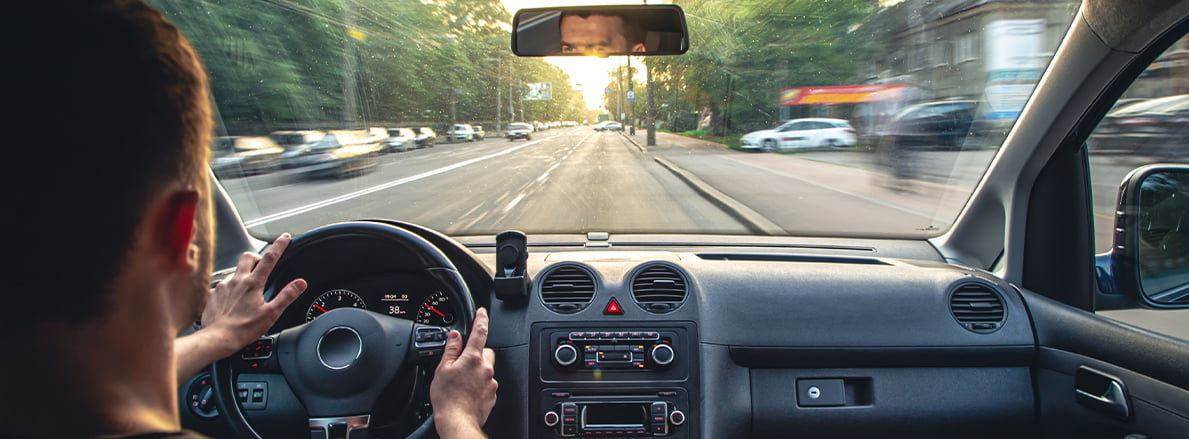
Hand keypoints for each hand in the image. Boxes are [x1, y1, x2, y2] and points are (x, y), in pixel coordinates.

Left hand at [201, 233, 306, 353]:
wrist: (217, 338)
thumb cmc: (243, 329)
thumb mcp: (271, 313)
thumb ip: (286, 296)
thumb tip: (300, 283)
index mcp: (253, 284)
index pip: (269, 258)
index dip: (279, 246)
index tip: (285, 237)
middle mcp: (236, 281)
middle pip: (247, 257)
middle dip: (256, 255)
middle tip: (261, 261)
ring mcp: (223, 287)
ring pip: (234, 271)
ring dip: (242, 274)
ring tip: (246, 286)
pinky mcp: (213, 295)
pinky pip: (222, 285)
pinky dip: (229, 288)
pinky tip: (231, 299)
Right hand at [430, 308, 497, 438]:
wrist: (457, 422)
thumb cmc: (447, 398)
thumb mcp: (442, 369)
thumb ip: (450, 350)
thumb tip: (454, 336)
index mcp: (472, 358)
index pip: (480, 331)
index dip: (481, 319)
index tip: (482, 312)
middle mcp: (485, 368)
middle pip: (485, 351)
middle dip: (476, 353)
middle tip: (462, 362)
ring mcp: (490, 382)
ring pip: (486, 368)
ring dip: (477, 370)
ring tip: (462, 381)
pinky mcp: (492, 394)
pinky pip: (487, 383)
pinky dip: (479, 384)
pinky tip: (467, 391)